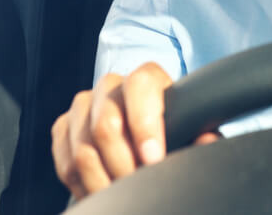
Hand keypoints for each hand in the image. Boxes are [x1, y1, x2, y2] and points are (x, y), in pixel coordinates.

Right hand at [50, 62, 218, 200]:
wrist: (146, 133)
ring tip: (122, 194)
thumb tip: (208, 141)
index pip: (140, 86)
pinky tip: (103, 192)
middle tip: (138, 184)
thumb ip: (201, 133)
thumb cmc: (174, 129)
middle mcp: (111, 85)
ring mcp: (83, 105)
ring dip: (103, 180)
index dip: (145, 124)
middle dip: (123, 164)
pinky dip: (84, 184)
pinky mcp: (63, 127)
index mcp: (146, 78)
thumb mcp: (191, 129)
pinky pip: (66, 162)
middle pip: (106, 124)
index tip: (154, 159)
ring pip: (83, 148)